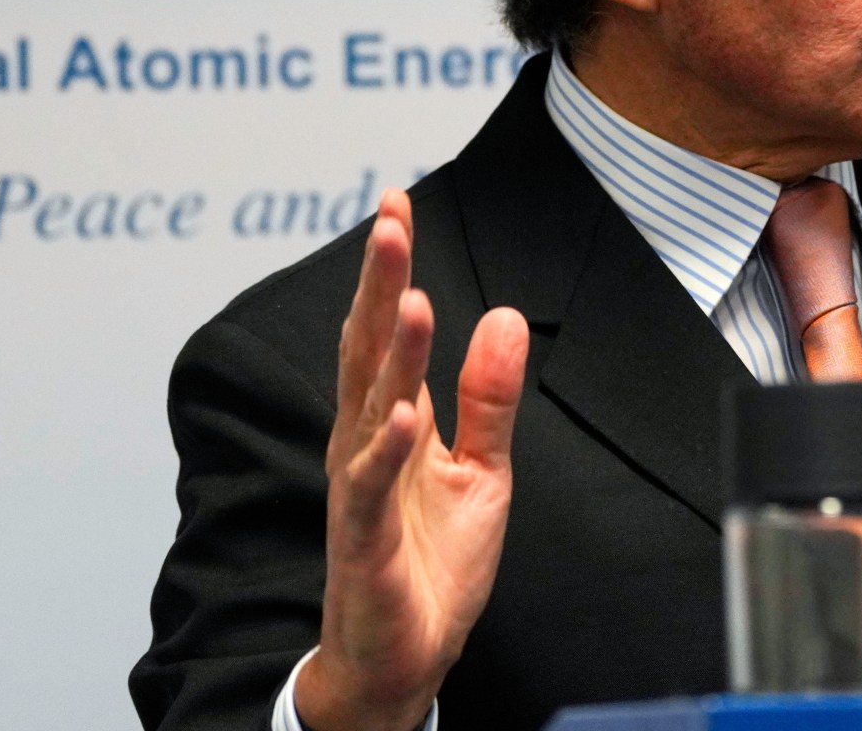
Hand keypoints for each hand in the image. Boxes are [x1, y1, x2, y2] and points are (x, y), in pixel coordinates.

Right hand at [296, 189, 531, 730]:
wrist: (405, 657)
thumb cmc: (430, 565)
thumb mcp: (482, 470)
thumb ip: (488, 397)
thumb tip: (501, 316)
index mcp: (390, 422)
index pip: (389, 331)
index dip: (392, 269)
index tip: (396, 205)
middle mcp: (365, 443)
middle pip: (371, 349)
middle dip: (380, 283)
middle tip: (389, 219)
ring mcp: (360, 489)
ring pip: (370, 405)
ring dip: (389, 352)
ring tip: (406, 295)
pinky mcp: (364, 538)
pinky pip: (372, 486)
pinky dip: (387, 449)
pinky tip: (404, 415)